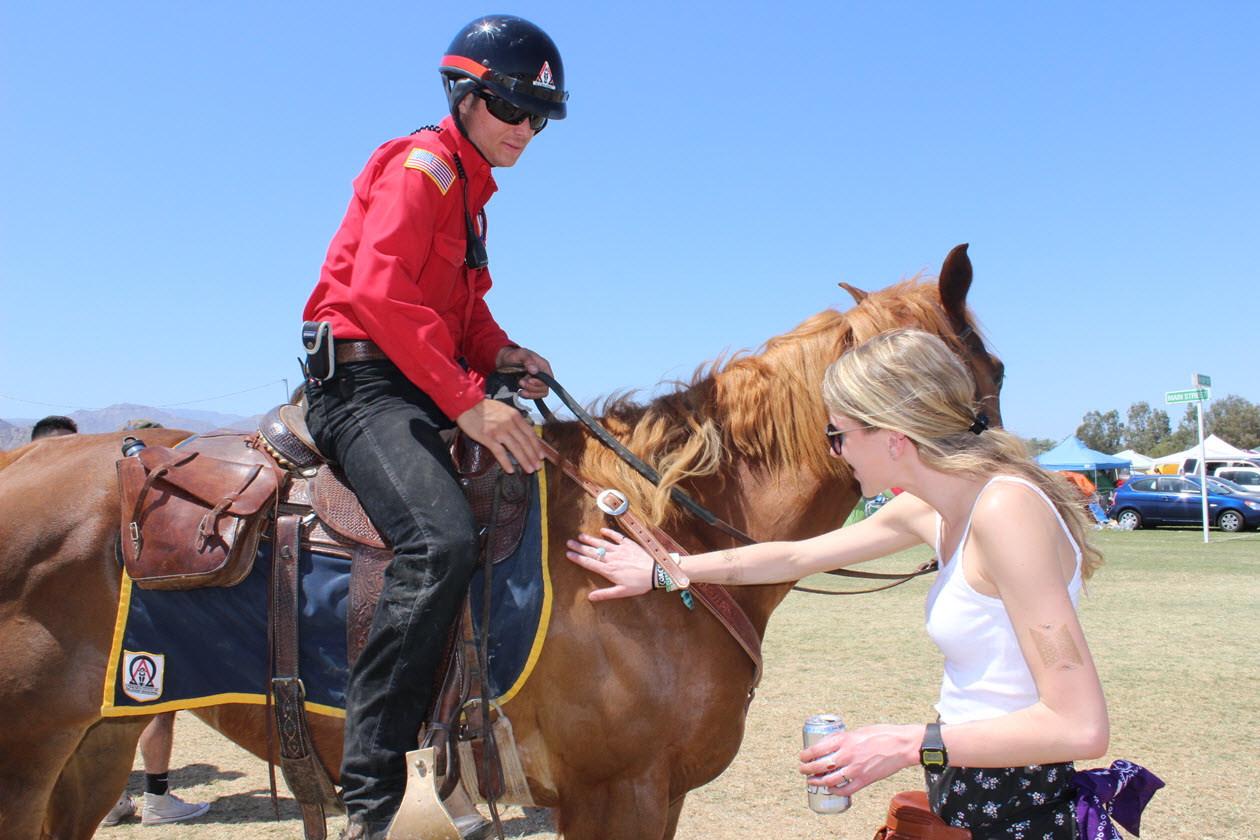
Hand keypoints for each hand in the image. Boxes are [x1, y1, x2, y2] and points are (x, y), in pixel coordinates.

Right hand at [456, 398, 542, 473]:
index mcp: (515, 416)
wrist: (467, 404)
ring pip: (516, 448)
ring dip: (524, 461)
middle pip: (525, 442)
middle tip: (538, 467)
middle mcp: (509, 423)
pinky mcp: (488, 437)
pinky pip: (499, 452)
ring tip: (529, 470)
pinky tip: (510, 470)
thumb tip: (523, 432)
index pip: (530, 433)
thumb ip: (514, 420)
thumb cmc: (485, 408)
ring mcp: (499, 431)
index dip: (537, 446)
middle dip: (533, 456)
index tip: (541, 455)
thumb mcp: (504, 409)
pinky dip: (506, 462)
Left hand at [496, 346, 552, 399]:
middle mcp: (543, 375)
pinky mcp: (533, 387)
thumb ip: (528, 360)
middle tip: (520, 382)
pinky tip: (520, 393)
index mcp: (544, 365)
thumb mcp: (521, 354)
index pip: (548, 378)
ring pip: (541, 393)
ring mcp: (539, 382)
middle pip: (545, 387)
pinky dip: (528, 396)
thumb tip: (535, 371)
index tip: (528, 380)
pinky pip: (535, 396)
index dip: (539, 382)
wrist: (507, 361)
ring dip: (530, 394)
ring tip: (520, 391)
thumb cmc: (515, 356)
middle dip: (532, 388)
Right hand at [565, 528, 654, 599]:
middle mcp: (611, 559)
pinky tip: (602, 530)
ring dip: (590, 540)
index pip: (589, 563)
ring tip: (580, 536)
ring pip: (601, 544)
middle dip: (579, 547)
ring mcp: (620, 550)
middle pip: (592, 552)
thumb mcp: (622, 592)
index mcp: (608, 570)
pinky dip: (609, 533)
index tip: (568, 554)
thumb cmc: (639, 584)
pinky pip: (617, 537)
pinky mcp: (628, 544)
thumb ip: (605, 594)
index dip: (578, 558)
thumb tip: (590, 597)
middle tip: (569, 542)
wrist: (655, 572)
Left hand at [797, 724, 920, 795]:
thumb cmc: (882, 734)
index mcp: (845, 740)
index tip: (802, 757)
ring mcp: (855, 769)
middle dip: (807, 769)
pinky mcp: (865, 780)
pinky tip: (831, 789)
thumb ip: (845, 739)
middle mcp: (847, 755)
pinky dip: (835, 791)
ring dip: (818, 782)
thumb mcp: (858, 731)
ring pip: (829, 779)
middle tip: (803, 770)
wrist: (902, 745)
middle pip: (820, 765)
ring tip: (812, 781)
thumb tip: (831, 744)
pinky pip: (846, 789)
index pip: (817, 749)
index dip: (806, 755)